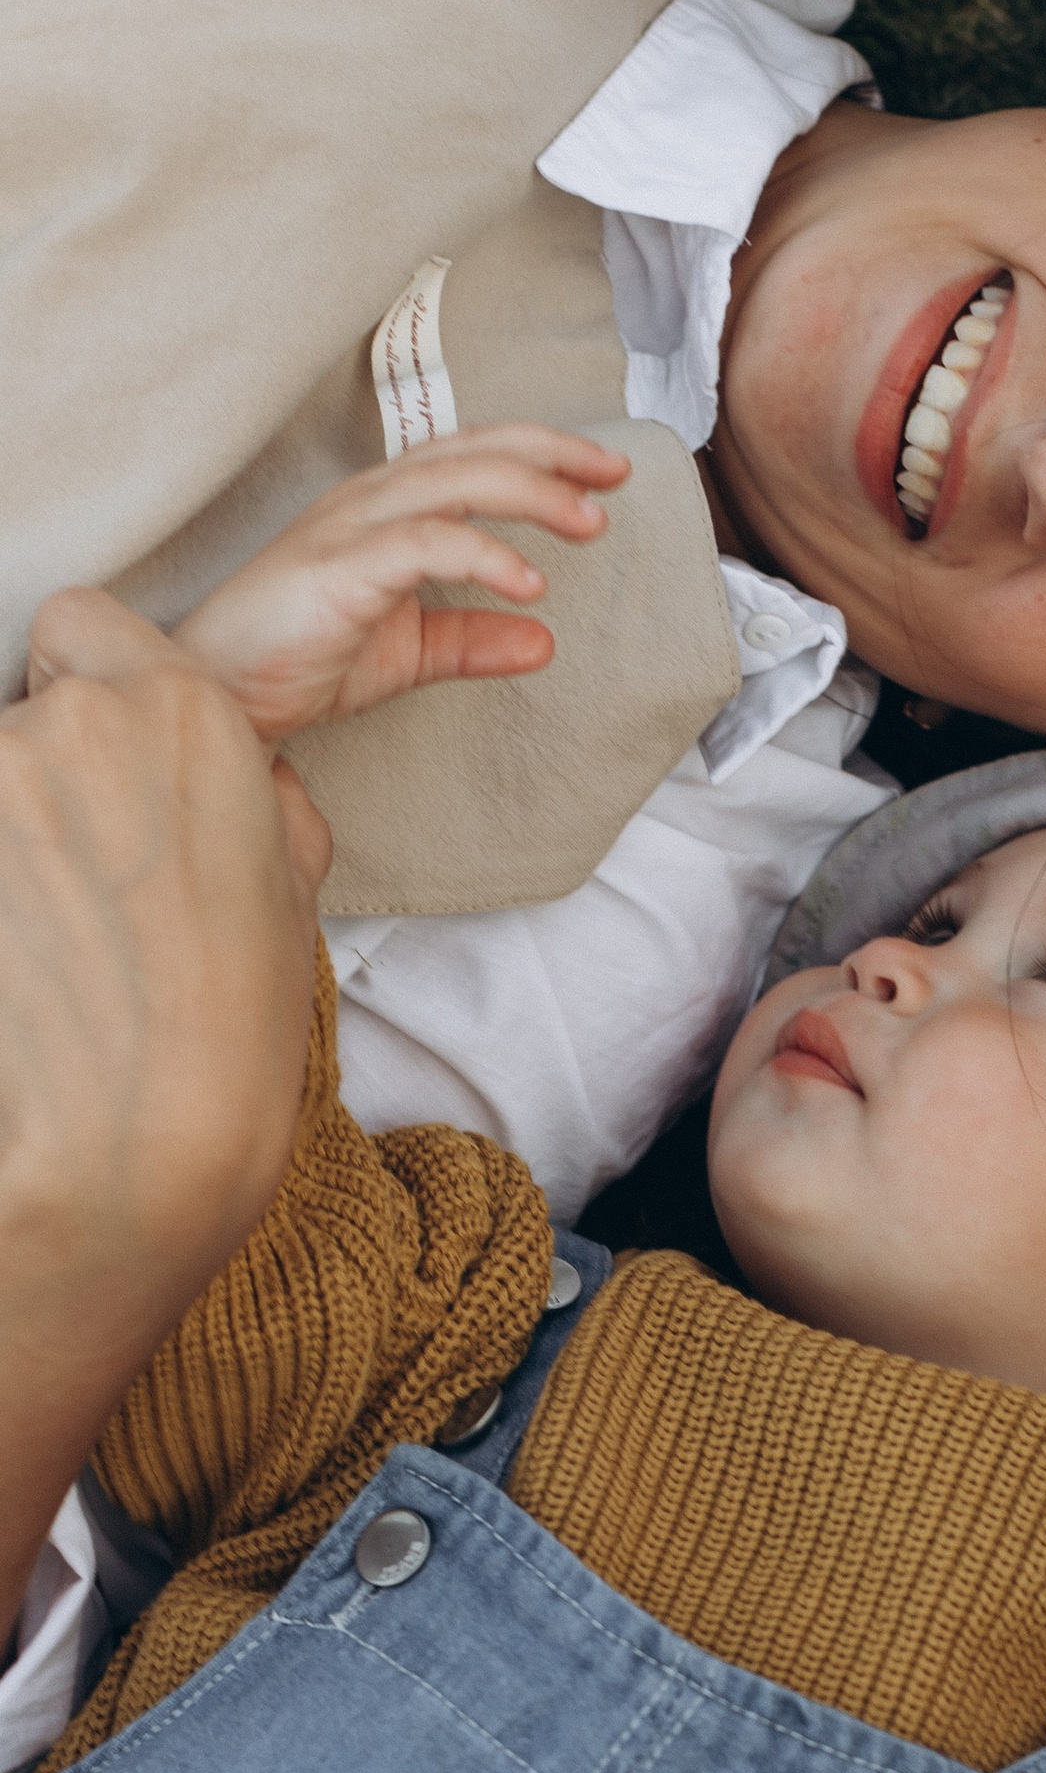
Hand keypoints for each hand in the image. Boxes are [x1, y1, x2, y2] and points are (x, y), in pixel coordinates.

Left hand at [0, 601, 329, 1633]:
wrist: (135, 1145)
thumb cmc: (227, 1037)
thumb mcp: (291, 899)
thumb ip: (259, 803)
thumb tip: (245, 780)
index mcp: (189, 711)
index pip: (87, 626)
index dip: (88, 693)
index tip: (103, 777)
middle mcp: (80, 718)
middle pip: (22, 697)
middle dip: (42, 772)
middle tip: (76, 879)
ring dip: (7, 838)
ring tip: (40, 938)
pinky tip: (14, 958)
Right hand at [36, 425, 629, 745]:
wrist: (224, 694)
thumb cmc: (301, 661)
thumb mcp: (409, 652)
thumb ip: (473, 642)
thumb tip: (544, 642)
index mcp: (385, 509)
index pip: (471, 458)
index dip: (539, 454)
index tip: (603, 475)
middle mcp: (367, 501)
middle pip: (470, 452)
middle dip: (549, 456)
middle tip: (614, 476)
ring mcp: (349, 529)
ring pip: (452, 483)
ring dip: (529, 495)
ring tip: (589, 522)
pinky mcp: (339, 570)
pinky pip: (423, 545)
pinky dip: (483, 554)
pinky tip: (529, 582)